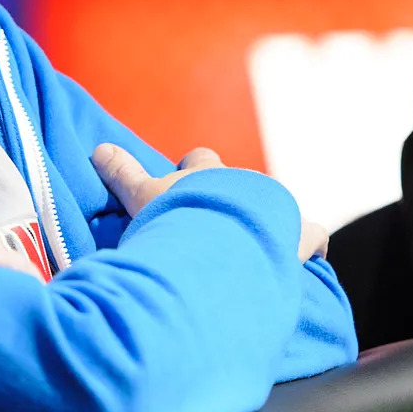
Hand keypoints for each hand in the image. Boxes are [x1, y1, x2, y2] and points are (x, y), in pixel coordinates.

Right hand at [92, 144, 325, 262]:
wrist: (221, 246)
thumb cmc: (177, 221)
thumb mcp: (141, 197)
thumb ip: (120, 174)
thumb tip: (97, 149)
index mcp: (208, 175)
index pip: (200, 161)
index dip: (193, 171)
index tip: (184, 185)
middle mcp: (245, 185)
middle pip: (243, 182)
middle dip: (234, 199)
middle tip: (218, 224)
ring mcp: (274, 208)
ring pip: (279, 206)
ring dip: (272, 223)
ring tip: (260, 249)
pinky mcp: (299, 236)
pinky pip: (315, 236)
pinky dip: (312, 248)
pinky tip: (308, 262)